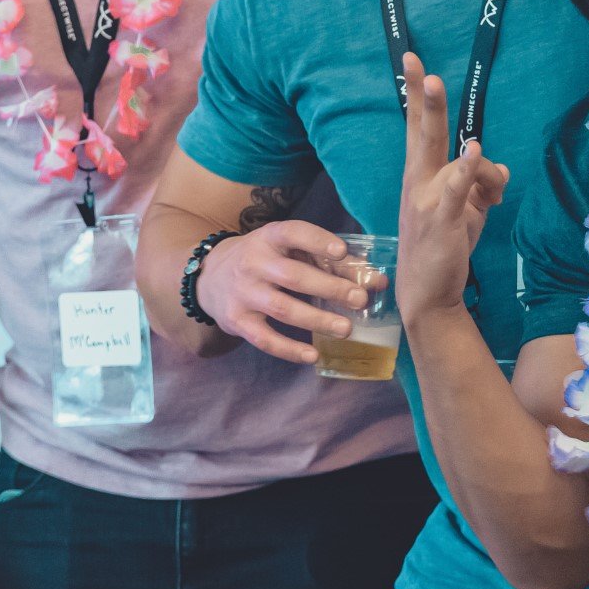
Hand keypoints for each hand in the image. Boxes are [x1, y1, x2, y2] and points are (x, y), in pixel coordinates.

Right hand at [193, 219, 370, 367]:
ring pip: (282, 308)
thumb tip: (378, 281)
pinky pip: (264, 338)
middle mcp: (252, 263)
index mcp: (269, 238)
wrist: (210, 278)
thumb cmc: (266, 261)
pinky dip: (289, 349)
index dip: (317, 241)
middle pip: (293, 276)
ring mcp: (243, 293)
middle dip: (329, 287)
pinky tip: (313, 355)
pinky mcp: (237, 321)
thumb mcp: (289, 251)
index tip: (341, 252)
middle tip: (359, 299)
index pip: (293, 233)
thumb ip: (332, 263)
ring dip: (316, 319)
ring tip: (346, 329)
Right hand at [396, 53, 507, 321]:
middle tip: (420, 65)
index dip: (415, 93)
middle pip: (425, 131)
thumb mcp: (469, 208)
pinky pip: (458, 186)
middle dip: (425, 98)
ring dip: (483, 170)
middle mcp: (418, 181)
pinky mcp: (443, 217)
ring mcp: (428, 199)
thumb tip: (501, 167)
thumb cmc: (444, 245)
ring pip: (464, 162)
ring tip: (491, 197)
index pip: (418, 127)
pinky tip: (473, 150)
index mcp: (421, 174)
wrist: (428, 291)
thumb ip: (483, 182)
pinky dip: (467, 167)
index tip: (411, 61)